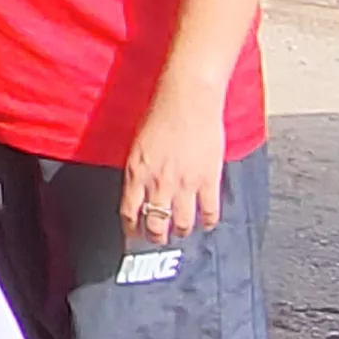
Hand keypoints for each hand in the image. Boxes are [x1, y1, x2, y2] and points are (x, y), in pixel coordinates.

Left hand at [119, 83, 229, 246]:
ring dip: (181, 231)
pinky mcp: (208, 180)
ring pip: (182, 224)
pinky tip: (206, 224)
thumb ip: (139, 170)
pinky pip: (208, 211)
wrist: (187, 100)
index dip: (132, 230)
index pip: (129, 212)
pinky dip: (207, 222)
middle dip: (156, 237)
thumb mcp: (138, 145)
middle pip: (155, 224)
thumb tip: (139, 190)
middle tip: (159, 239)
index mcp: (136, 173)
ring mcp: (185, 184)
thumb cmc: (161, 114)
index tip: (134, 236)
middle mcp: (158, 183)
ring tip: (182, 231)